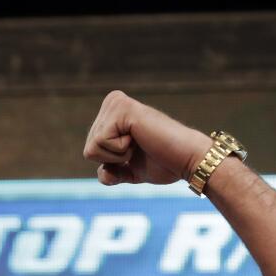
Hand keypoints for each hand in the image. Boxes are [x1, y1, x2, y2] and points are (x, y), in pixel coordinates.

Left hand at [82, 90, 211, 186]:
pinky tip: (139, 139)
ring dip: (117, 155)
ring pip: (91, 147)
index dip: (112, 163)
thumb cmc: (165, 164)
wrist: (187, 160)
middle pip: (88, 149)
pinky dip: (119, 150)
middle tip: (140, 149)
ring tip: (140, 143)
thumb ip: (113, 171)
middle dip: (114, 160)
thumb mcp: (131, 171)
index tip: (137, 153)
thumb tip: (102, 174)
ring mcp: (116, 103)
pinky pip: (99, 143)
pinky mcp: (121, 107)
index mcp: (112, 114)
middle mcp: (112, 102)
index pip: (90, 151)